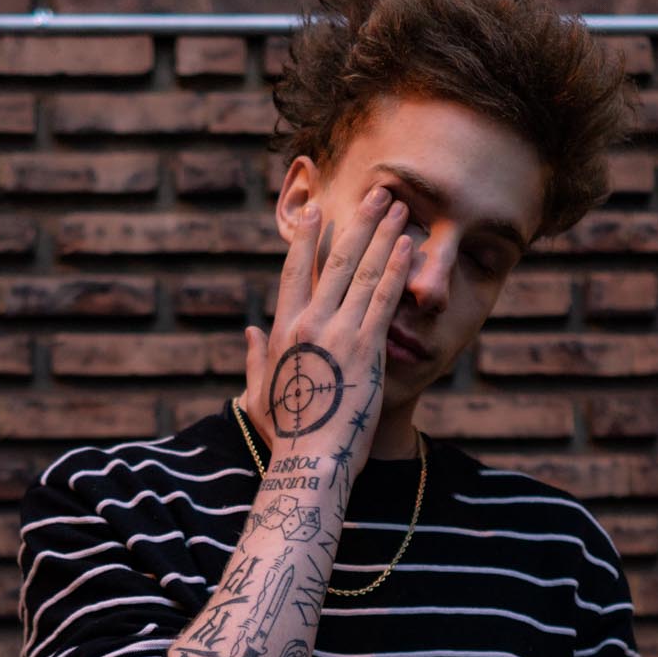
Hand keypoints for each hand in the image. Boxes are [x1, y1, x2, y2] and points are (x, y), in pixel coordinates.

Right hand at [241, 185, 413, 486]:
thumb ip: (254, 359)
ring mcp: (339, 333)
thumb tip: (249, 332)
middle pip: (336, 261)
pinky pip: (385, 299)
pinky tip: (408, 245)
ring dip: (383, 236)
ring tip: (398, 208)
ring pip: (364, 272)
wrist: (309, 463)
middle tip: (376, 194)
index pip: (295, 272)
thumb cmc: (284, 438)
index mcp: (283, 332)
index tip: (320, 211)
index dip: (308, 238)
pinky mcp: (367, 349)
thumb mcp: (258, 395)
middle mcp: (309, 324)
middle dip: (358, 223)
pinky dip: (397, 269)